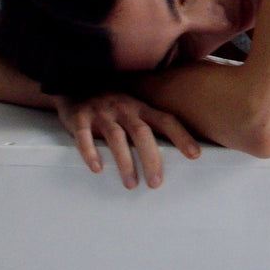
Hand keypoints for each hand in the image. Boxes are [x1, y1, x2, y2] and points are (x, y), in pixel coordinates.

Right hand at [53, 92, 201, 188]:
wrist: (74, 84)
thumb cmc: (110, 103)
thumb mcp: (132, 107)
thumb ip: (147, 125)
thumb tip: (172, 153)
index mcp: (140, 107)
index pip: (165, 120)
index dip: (181, 136)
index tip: (195, 155)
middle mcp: (123, 108)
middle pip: (141, 133)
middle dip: (151, 158)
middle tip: (156, 183)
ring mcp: (101, 112)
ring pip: (116, 137)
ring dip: (124, 162)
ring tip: (131, 184)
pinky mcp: (79, 117)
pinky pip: (84, 136)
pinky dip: (90, 152)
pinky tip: (97, 168)